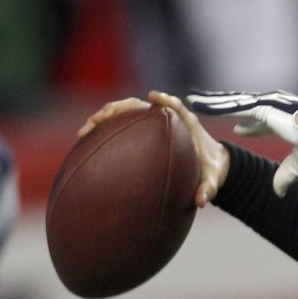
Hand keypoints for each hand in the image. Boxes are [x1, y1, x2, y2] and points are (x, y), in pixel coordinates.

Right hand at [77, 91, 230, 207]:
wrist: (209, 165)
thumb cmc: (210, 169)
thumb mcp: (212, 180)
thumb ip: (208, 188)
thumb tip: (201, 201)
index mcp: (187, 125)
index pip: (176, 107)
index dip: (165, 101)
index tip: (152, 97)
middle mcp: (167, 120)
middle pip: (140, 106)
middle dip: (118, 109)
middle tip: (98, 119)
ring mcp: (152, 124)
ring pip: (126, 113)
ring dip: (105, 118)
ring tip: (85, 131)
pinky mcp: (143, 131)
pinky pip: (123, 126)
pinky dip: (106, 130)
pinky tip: (88, 143)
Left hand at [184, 89, 297, 196]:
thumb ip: (286, 176)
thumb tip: (278, 192)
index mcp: (285, 119)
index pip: (263, 122)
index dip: (251, 126)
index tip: (238, 128)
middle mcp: (274, 107)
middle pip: (242, 107)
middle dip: (224, 105)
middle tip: (207, 104)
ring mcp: (267, 105)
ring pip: (232, 103)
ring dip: (212, 102)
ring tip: (193, 100)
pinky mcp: (261, 108)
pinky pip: (231, 107)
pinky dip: (213, 105)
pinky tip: (197, 104)